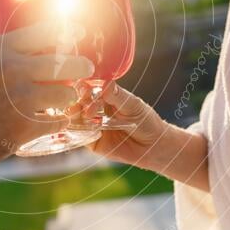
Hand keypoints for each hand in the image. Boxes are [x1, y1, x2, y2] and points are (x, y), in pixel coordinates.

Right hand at [0, 21, 93, 204]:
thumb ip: (8, 54)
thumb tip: (45, 46)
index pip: (46, 32)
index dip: (70, 32)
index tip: (82, 33)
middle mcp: (11, 70)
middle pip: (66, 61)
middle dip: (81, 65)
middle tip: (86, 68)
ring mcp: (20, 99)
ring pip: (67, 93)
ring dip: (67, 97)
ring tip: (61, 100)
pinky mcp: (25, 128)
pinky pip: (59, 121)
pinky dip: (58, 122)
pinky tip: (51, 121)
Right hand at [86, 82, 209, 190]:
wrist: (153, 146)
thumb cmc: (146, 121)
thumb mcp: (133, 106)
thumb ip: (118, 96)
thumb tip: (105, 84)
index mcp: (106, 96)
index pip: (90, 89)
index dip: (85, 88)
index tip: (84, 88)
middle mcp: (97, 109)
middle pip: (80, 104)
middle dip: (79, 104)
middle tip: (83, 107)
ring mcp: (93, 125)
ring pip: (77, 120)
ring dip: (76, 118)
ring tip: (82, 117)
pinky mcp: (93, 142)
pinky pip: (81, 137)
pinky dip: (78, 133)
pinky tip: (79, 131)